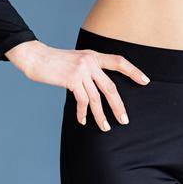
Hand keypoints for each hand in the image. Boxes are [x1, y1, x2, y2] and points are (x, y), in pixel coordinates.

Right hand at [5, 40, 147, 130]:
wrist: (36, 57)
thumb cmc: (56, 61)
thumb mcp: (77, 60)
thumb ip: (90, 69)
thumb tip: (102, 88)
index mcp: (94, 55)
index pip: (119, 61)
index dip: (133, 71)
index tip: (146, 81)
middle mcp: (90, 61)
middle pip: (110, 87)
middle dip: (118, 106)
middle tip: (124, 120)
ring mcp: (81, 71)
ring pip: (96, 98)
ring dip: (101, 115)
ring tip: (105, 127)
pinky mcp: (71, 79)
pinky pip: (82, 101)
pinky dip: (83, 113)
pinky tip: (83, 121)